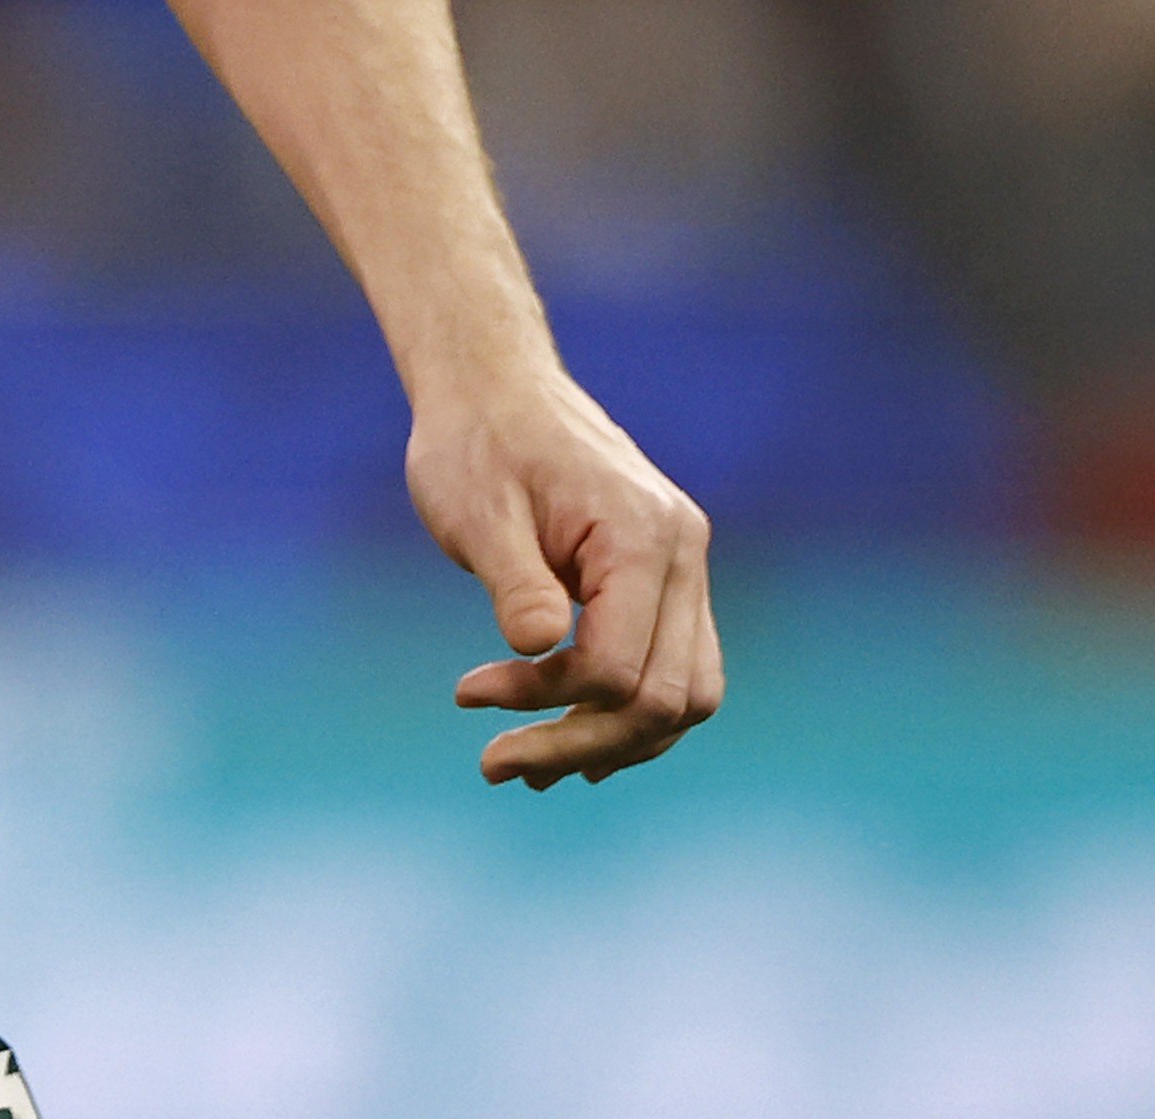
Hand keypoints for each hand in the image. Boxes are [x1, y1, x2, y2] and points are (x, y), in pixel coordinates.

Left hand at [407, 363, 720, 788]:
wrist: (493, 388)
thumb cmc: (475, 444)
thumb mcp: (476, 512)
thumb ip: (514, 582)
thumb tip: (537, 648)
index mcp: (643, 537)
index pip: (619, 669)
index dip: (547, 701)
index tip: (468, 693)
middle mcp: (683, 554)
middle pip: (667, 699)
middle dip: (583, 742)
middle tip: (497, 764)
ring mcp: (685, 567)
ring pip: (686, 695)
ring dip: (613, 741)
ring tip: (529, 766)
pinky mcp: (667, 579)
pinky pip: (673, 668)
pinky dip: (628, 710)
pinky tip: (571, 733)